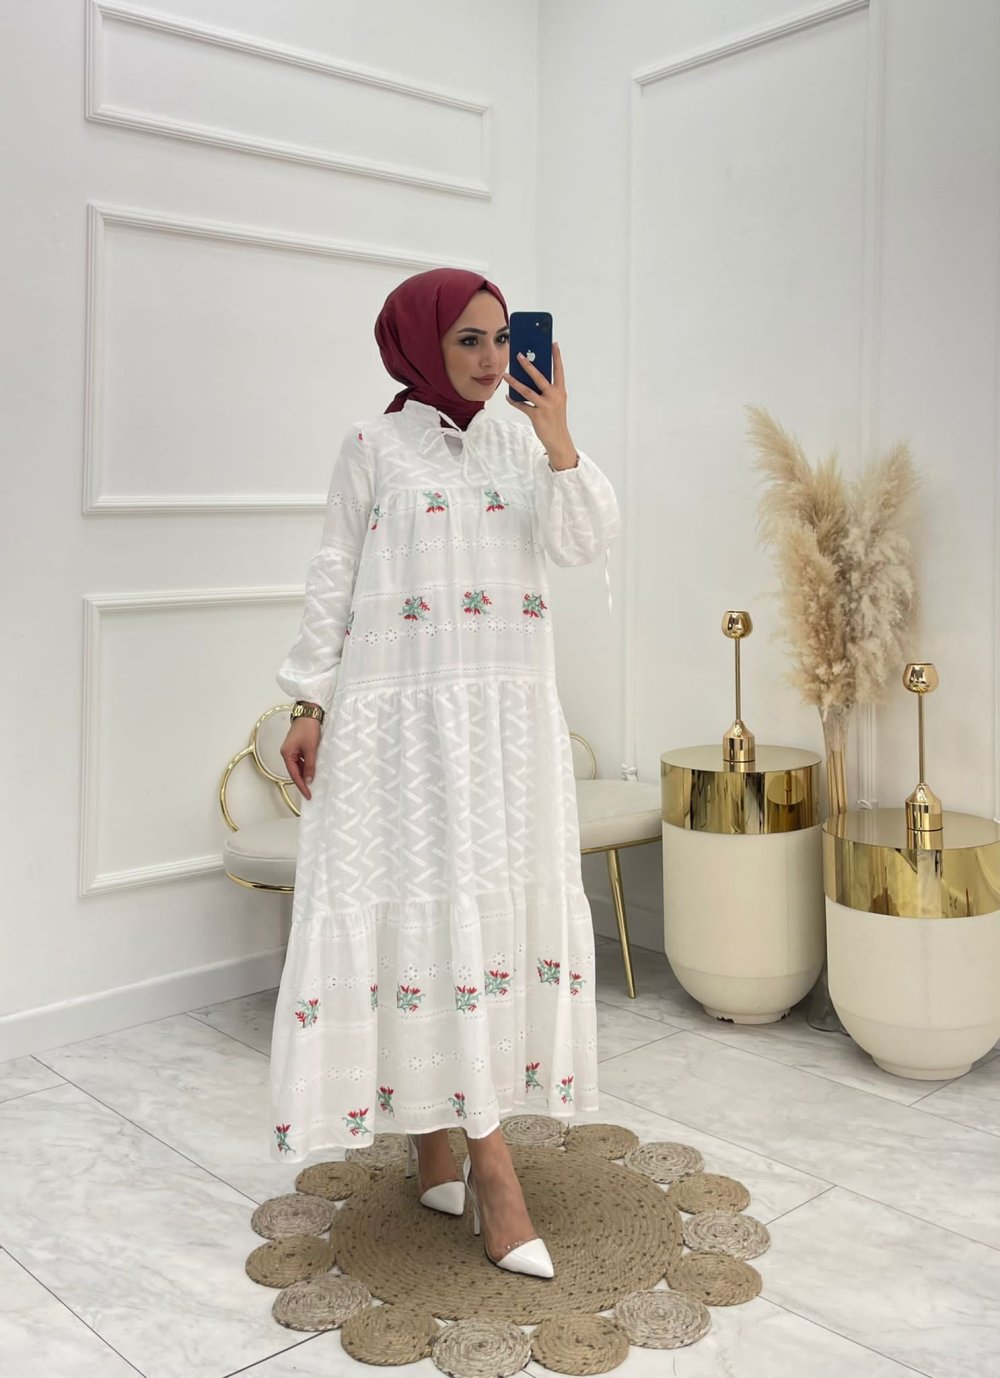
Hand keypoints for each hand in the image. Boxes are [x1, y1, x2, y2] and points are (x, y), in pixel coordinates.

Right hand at [280, 718, 320, 799]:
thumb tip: (309, 780)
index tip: (307, 794)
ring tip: (313, 783)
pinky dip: (306, 766)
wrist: (309, 713)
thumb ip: (310, 765)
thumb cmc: (308, 728)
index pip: (294, 774)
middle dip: (302, 781)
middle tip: (310, 792)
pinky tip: (313, 770)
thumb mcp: (311, 749)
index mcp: (287, 754)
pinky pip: (301, 760)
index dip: (301, 786)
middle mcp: (287, 753)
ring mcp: (292, 750)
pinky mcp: (297, 747)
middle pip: (294, 771)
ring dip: (305, 774)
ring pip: (298, 766)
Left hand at [504, 342, 577, 468]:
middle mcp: (554, 397)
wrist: (558, 439)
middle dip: (528, 366)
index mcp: (560, 391)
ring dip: (514, 382)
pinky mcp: (536, 416)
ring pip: (526, 391)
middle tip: (519, 355)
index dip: (556, 357)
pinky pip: (521, 405)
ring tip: (505, 375)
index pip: (559, 371)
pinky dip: (513, 401)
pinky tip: (507, 396)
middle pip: (539, 377)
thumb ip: (548, 390)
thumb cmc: (555, 418)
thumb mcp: (556, 402)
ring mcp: (545, 406)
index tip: (553, 344)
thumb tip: (532, 377)